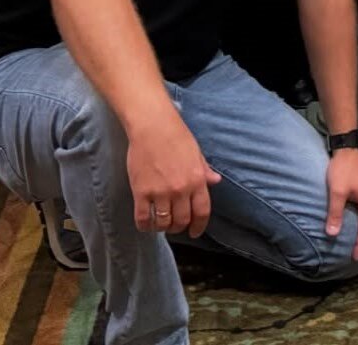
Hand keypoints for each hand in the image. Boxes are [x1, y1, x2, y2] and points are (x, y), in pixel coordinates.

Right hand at [127, 112, 219, 236]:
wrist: (152, 126)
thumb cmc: (176, 135)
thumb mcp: (196, 152)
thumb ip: (204, 170)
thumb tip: (216, 181)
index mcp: (197, 179)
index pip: (202, 212)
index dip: (199, 226)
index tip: (195, 232)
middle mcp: (181, 189)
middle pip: (182, 220)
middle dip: (180, 227)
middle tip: (175, 225)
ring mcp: (160, 192)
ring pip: (163, 223)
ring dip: (163, 227)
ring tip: (161, 223)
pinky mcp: (141, 192)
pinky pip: (143, 219)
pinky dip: (145, 226)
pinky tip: (146, 223)